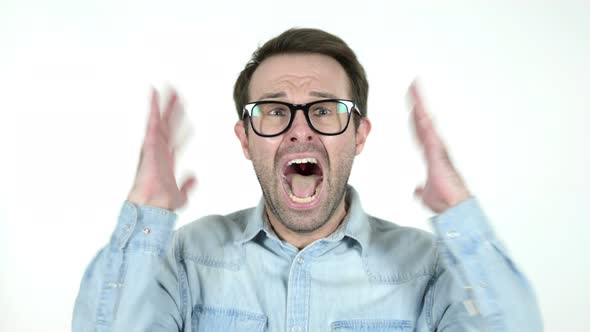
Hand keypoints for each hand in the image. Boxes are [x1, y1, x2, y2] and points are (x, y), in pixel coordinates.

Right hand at [127, 89, 195, 209]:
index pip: (176, 139)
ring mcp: (155, 145)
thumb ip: (188, 185)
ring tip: (170, 89)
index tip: (186, 119)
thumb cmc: (161, 202)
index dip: (182, 128)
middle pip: (168, 125)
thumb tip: (195, 178)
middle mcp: (161, 150)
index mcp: (167, 160)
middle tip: (178, 96)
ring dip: (166, 104)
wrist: (153, 204)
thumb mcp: (181, 194)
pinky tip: (155, 93)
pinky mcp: (151, 142)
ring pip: (162, 119)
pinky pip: (153, 121)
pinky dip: (153, 106)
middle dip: (173, 111)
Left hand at [409, 81, 470, 212]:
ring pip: (426, 121)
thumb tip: (416, 189)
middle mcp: (435, 147)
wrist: (454, 209)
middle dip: (418, 103)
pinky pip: (428, 131)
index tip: (412, 104)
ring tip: (415, 87)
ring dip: (420, 104)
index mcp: (431, 154)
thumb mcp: (426, 195)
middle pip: (423, 121)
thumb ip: (421, 189)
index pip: (420, 131)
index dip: (415, 118)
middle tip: (413, 86)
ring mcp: (437, 148)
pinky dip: (423, 118)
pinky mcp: (437, 151)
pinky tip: (417, 106)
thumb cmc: (446, 201)